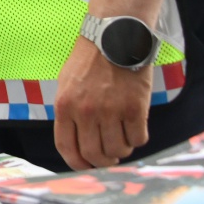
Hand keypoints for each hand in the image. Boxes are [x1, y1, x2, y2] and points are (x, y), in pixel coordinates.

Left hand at [53, 36, 150, 169]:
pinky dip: (137, 139)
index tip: (86, 166)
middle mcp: (86, 111)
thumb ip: (69, 113)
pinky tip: (134, 128)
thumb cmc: (89, 61)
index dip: (77, 163)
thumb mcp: (67, 84)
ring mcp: (111, 111)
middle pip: (94, 155)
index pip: (66, 147)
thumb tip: (76, 143)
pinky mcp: (135, 109)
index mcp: (64, 105)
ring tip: (121, 139)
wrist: (114, 37)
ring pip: (118, 150)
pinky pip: (138, 139)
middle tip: (110, 158)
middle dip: (103, 162)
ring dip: (121, 150)